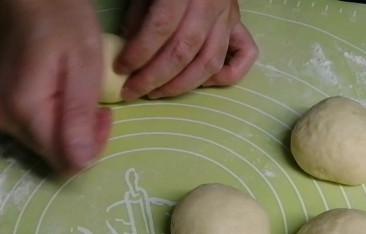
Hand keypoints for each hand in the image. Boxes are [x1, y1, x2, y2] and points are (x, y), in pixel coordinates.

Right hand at [0, 0, 111, 175]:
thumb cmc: (60, 17)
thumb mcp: (83, 63)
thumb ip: (80, 114)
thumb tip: (81, 163)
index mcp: (24, 111)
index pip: (67, 162)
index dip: (93, 147)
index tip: (105, 115)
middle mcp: (2, 120)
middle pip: (54, 155)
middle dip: (83, 138)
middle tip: (97, 104)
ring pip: (44, 144)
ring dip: (69, 129)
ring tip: (80, 94)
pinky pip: (33, 129)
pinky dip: (54, 120)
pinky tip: (62, 93)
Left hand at [118, 0, 257, 99]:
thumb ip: (138, 16)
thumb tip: (128, 52)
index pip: (161, 28)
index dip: (138, 54)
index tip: (120, 68)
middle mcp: (212, 4)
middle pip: (184, 52)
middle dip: (155, 78)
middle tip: (134, 90)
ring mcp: (228, 15)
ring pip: (210, 62)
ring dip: (181, 85)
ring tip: (156, 92)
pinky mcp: (238, 22)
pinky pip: (244, 55)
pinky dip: (225, 75)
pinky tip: (200, 82)